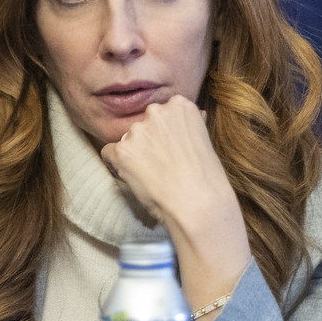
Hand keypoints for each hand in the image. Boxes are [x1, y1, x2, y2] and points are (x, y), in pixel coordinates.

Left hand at [100, 97, 250, 320]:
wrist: (203, 215)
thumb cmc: (212, 191)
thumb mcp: (207, 151)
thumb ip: (190, 130)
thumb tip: (185, 115)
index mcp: (183, 105)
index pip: (158, 113)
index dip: (162, 142)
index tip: (176, 163)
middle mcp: (159, 112)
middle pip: (137, 128)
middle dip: (144, 152)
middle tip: (165, 179)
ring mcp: (138, 132)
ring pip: (121, 146)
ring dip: (132, 167)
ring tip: (155, 188)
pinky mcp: (122, 153)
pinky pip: (109, 161)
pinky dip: (121, 178)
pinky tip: (142, 191)